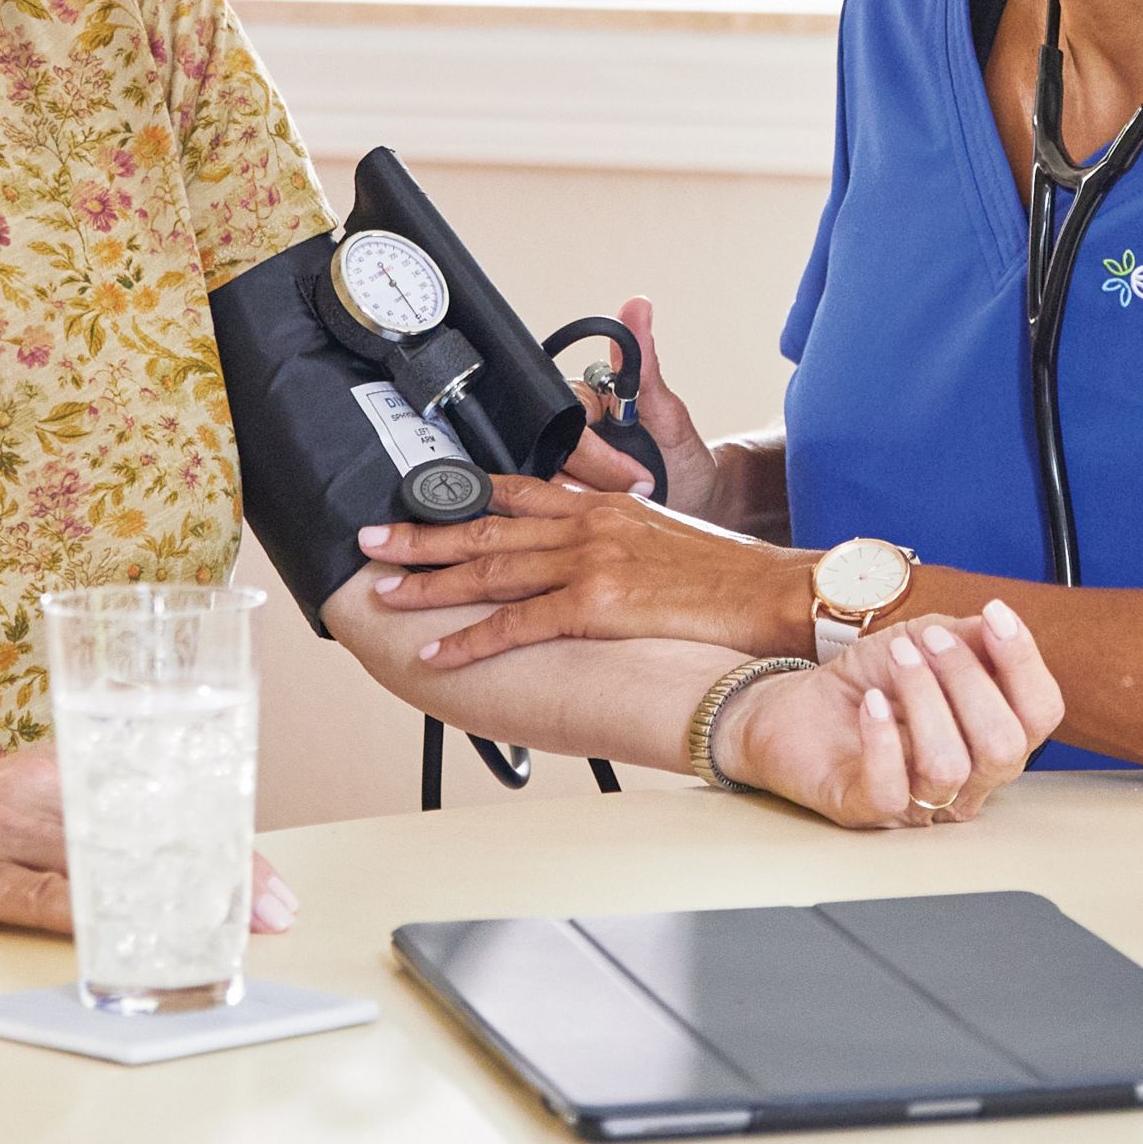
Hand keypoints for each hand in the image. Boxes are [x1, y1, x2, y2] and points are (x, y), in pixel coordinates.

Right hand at [0, 747, 296, 937]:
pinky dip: (85, 925)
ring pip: (105, 862)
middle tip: (270, 916)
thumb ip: (96, 822)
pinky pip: (36, 898)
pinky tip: (120, 947)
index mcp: (69, 764)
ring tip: (217, 940)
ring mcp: (2, 829)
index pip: (168, 796)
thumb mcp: (30, 802)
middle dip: (218, 874)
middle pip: (151, 826)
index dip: (229, 841)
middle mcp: (44, 787)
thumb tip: (178, 864)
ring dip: (167, 904)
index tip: (274, 887)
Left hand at [361, 470, 811, 668]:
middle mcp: (589, 523)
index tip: (420, 501)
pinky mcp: (597, 603)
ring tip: (386, 589)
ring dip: (432, 581)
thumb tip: (589, 552)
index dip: (463, 497)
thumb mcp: (663, 535)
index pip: (519, 491)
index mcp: (602, 505)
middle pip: (489, 525)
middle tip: (372, 540)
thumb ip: (616, 535)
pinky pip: (518, 623)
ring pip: (491, 568)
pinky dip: (471, 639)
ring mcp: (590, 561)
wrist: (770, 591)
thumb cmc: (726, 575)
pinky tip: (438, 651)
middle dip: (424, 533)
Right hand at [558, 294, 710, 500]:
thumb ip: (646, 366)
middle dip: (605, 477)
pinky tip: (614, 510)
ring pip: (550, 484)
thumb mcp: (669, 414)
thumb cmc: (683, 456)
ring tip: (636, 496)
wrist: (696, 504)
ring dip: (597, 498)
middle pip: (555, 453)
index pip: (566, 415)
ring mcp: (560, 467)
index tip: (634, 468)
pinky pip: (553, 507)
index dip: (595, 449)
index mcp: (587, 399)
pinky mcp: (561, 499)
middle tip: (646, 483)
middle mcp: (566, 429)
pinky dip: (586, 512)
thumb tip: (637, 307)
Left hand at [720, 608, 1062, 828]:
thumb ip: (970, 637)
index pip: (1041, 714)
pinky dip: (881, 739)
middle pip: (1004, 746)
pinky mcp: (867, 811)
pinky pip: (890, 790)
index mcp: (995, 736)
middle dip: (968, 680)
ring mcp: (920, 802)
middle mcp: (970, 780)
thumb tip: (1000, 627)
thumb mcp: (925, 643)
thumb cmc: (872, 680)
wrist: (800, 706)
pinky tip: (872, 703)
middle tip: (928, 641)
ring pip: (949, 769)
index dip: (1025, 663)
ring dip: (924, 699)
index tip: (994, 615)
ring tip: (898, 659)